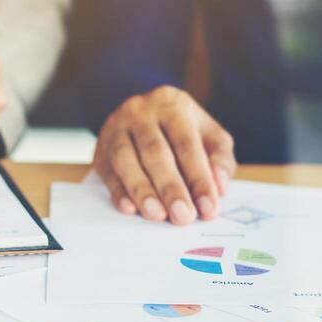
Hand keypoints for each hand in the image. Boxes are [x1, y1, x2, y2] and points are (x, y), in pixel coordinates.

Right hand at [93, 86, 235, 224]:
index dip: (199, 178)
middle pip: (155, 152)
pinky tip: (130, 209)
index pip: (187, 144)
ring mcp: (116, 129)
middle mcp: (141, 112)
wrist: (141, 116)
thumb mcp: (208, 135)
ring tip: (158, 215)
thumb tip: (220, 186)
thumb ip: (219, 158)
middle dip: (170, 188)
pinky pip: (108, 172)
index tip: (208, 208)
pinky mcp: (101, 150)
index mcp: (173, 105)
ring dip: (142, 191)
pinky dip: (118, 192)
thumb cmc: (182, 130)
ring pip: (126, 160)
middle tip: (183, 217)